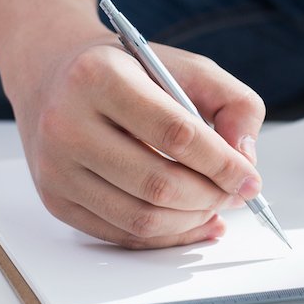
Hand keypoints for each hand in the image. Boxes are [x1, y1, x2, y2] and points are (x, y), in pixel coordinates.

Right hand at [8, 34, 265, 248]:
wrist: (53, 75)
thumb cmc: (128, 72)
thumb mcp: (187, 67)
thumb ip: (233, 104)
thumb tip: (245, 159)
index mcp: (99, 76)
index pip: (174, 134)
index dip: (221, 164)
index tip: (250, 178)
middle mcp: (67, 123)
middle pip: (158, 184)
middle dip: (211, 196)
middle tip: (236, 194)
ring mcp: (56, 167)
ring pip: (141, 218)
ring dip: (191, 221)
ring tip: (217, 206)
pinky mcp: (55, 199)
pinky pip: (121, 234)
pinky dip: (166, 236)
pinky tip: (193, 222)